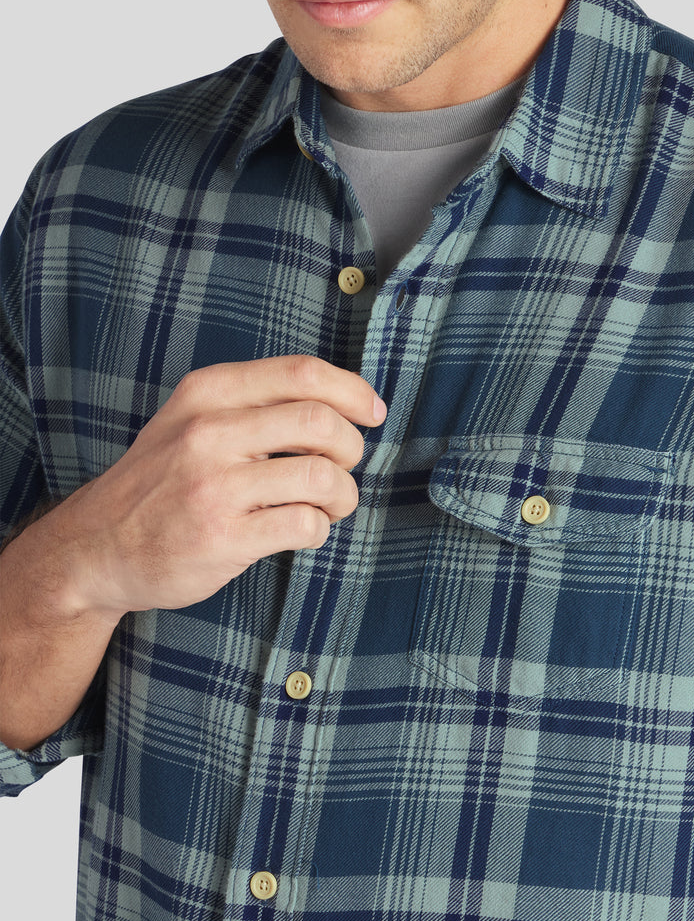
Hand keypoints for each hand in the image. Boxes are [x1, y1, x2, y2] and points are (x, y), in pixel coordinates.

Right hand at [48, 355, 385, 617]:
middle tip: (343, 468)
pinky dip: (319, 530)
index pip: (302, 373)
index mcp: (207, 393)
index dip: (353, 391)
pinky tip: (301, 530)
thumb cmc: (163, 481)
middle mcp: (208, 432)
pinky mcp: (222, 537)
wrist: (94, 547)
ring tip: (328, 505)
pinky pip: (306, 525)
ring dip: (343, 495)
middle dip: (351, 448)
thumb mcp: (193, 419)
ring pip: (322, 477)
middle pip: (321, 423)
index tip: (372, 413)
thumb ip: (257, 404)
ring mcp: (213, 487)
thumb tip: (345, 405)